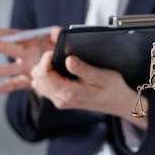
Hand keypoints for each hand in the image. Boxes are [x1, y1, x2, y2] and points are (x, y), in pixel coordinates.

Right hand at [0, 26, 60, 93]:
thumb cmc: (60, 51)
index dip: (1, 33)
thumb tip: (57, 31)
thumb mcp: (60, 42)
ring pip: (9, 69)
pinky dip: (7, 86)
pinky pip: (16, 83)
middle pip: (10, 49)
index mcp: (31, 41)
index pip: (14, 35)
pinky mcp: (28, 81)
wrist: (65, 70)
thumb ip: (58, 36)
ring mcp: (24, 68)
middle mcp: (25, 54)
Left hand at [30, 52, 147, 128]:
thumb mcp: (100, 75)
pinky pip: (45, 87)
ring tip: (56, 62)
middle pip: (38, 78)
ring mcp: (60, 100)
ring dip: (43, 70)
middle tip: (56, 55)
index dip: (45, 59)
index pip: (44, 75)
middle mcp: (61, 99)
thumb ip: (82, 68)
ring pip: (38, 83)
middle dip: (43, 63)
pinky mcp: (61, 99)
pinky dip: (47, 76)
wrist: (117, 102)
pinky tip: (58, 70)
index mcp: (69, 92)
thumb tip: (68, 60)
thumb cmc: (112, 89)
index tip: (55, 51)